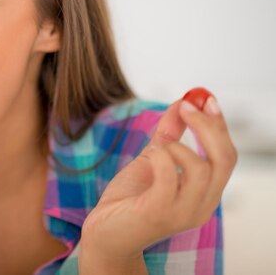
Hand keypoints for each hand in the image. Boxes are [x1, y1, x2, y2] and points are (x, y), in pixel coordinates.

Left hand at [80, 91, 236, 262]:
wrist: (103, 233)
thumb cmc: (128, 200)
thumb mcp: (151, 160)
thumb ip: (168, 135)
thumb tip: (180, 103)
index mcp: (204, 193)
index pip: (227, 156)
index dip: (219, 124)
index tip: (205, 97)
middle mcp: (201, 205)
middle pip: (223, 159)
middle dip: (207, 126)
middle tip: (186, 104)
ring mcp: (183, 212)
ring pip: (202, 170)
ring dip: (177, 147)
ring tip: (156, 149)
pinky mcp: (159, 213)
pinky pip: (170, 178)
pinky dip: (161, 158)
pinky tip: (149, 158)